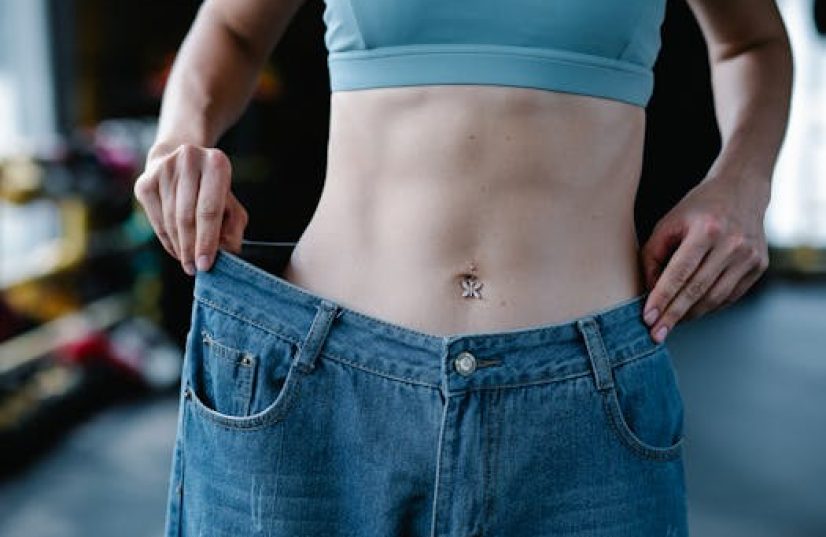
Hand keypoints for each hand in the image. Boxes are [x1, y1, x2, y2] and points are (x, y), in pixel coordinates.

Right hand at [133, 143, 248, 274]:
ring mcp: (163, 169)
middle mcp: (188, 160)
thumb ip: (234, 228)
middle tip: (194, 269)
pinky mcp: (145, 181)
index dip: (207, 241)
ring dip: (179, 246)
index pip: (209, 210)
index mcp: (216, 163)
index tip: (205, 265)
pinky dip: (167, 240)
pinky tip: (176, 250)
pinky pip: (156, 220)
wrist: (180, 162)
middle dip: (191, 248)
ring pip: (170, 220)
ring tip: (187, 262)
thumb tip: (227, 252)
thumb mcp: (232, 205)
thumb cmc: (212, 190)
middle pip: (187, 217)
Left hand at [639, 175, 770, 342]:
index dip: (662, 298)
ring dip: (690, 315)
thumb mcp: (668, 224)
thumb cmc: (696, 209)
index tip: (648, 319)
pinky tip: (692, 311)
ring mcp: (749, 256)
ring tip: (671, 324)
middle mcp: (732, 244)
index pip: (680, 273)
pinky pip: (729, 296)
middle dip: (674, 315)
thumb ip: (652, 256)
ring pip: (715, 298)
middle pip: (697, 290)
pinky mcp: (758, 266)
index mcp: (706, 229)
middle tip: (656, 335)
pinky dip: (708, 307)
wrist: (741, 190)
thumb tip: (649, 293)